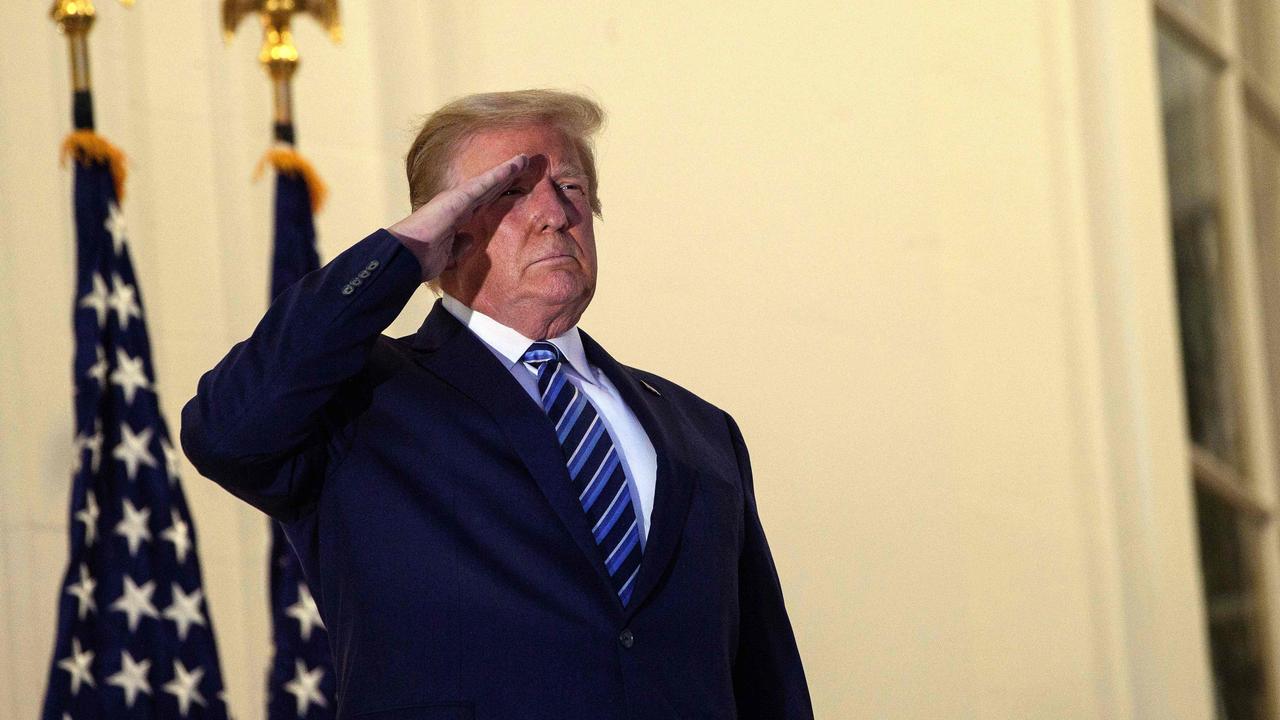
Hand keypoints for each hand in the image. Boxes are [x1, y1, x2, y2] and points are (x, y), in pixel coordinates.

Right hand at [385, 154, 528, 281]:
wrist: (407, 256)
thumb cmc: (422, 258)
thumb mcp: (448, 255)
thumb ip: (460, 246)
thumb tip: (471, 239)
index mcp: (456, 218)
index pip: (483, 203)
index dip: (498, 194)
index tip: (514, 188)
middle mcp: (457, 204)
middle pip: (488, 189)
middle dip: (506, 178)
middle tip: (524, 166)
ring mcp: (457, 199)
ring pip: (488, 182)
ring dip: (507, 170)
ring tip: (524, 160)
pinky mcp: (458, 198)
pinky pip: (483, 184)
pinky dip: (499, 174)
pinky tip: (514, 166)